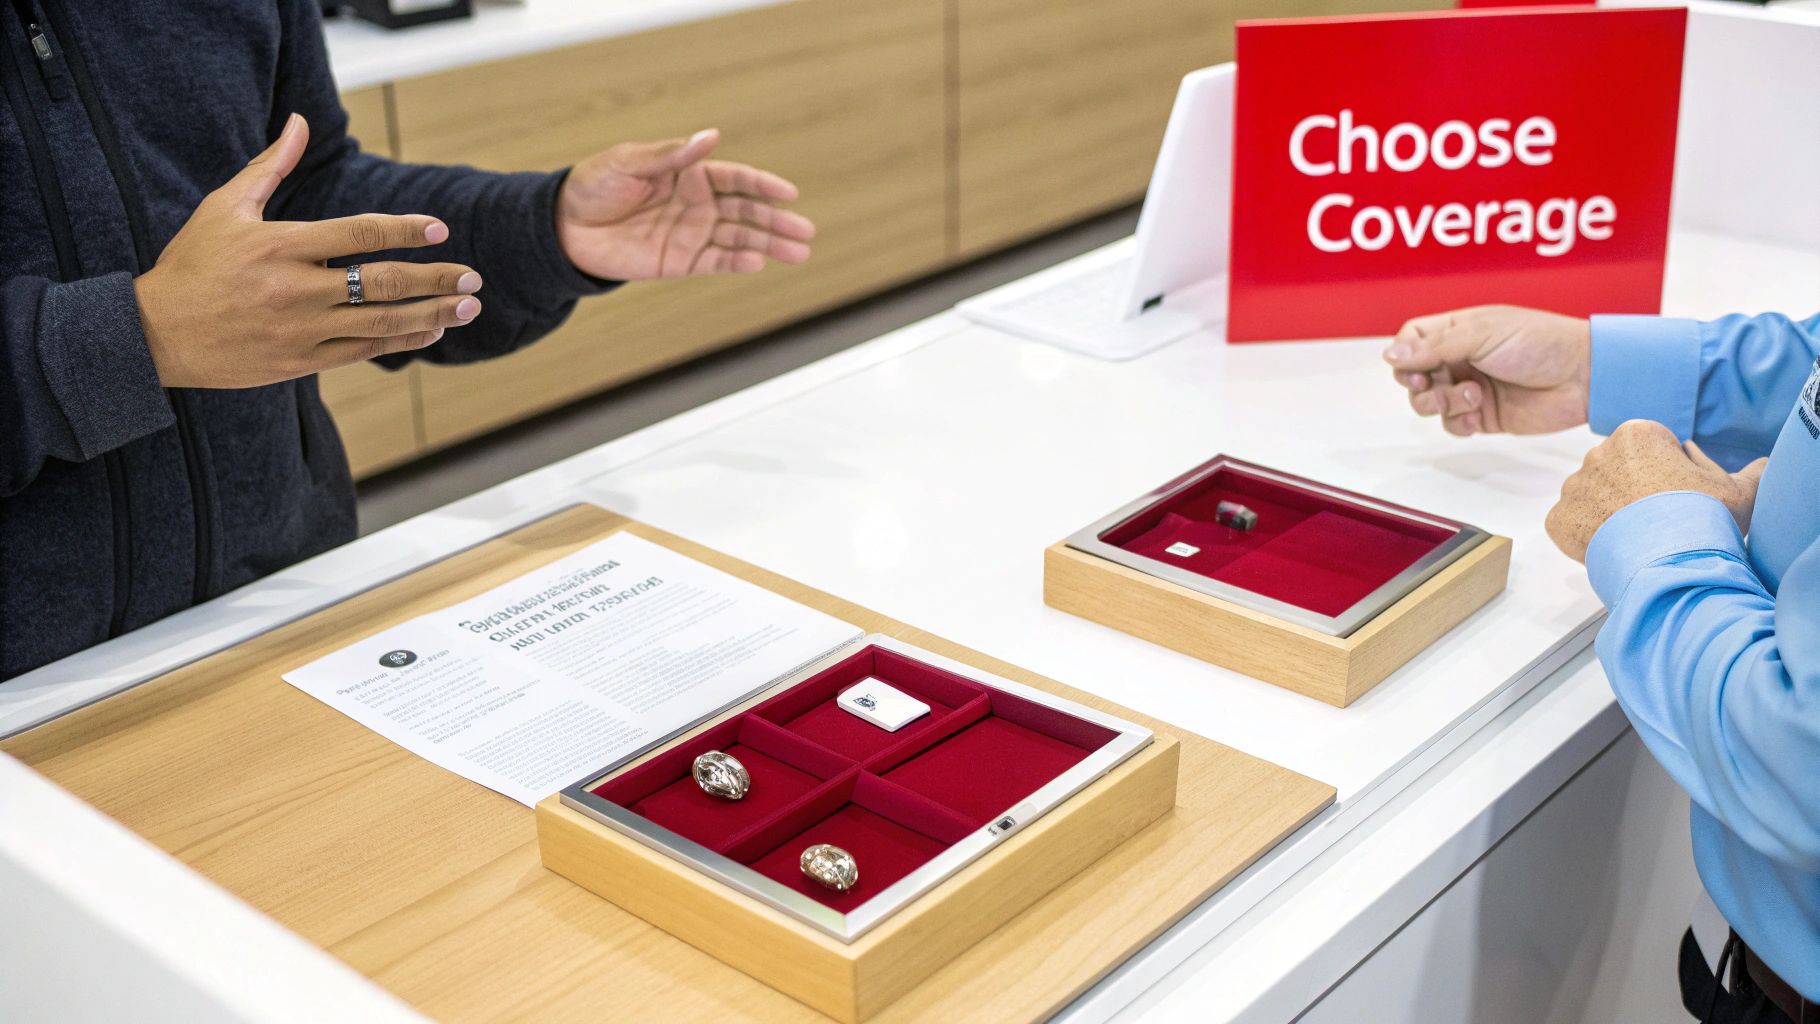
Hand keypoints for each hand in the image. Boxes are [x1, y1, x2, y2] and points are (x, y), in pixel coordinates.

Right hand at [135, 113, 483, 388]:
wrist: (157, 333)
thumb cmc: (193, 264)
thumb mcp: (225, 207)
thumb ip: (270, 166)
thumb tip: (300, 122)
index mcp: (281, 246)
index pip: (358, 233)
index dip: (403, 231)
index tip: (439, 230)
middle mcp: (295, 288)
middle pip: (381, 282)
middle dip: (435, 280)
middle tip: (473, 277)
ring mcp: (301, 329)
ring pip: (381, 322)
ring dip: (432, 314)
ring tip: (467, 307)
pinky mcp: (301, 361)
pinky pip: (363, 350)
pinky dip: (401, 340)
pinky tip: (430, 330)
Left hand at [555, 129, 814, 278]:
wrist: (563, 228)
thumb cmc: (593, 186)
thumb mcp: (629, 162)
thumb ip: (672, 156)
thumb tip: (711, 136)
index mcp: (689, 174)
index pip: (736, 179)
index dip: (763, 186)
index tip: (789, 194)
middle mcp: (697, 204)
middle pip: (747, 212)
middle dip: (777, 221)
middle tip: (806, 232)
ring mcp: (691, 233)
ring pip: (739, 239)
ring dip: (768, 245)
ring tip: (798, 253)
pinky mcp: (680, 262)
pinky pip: (715, 262)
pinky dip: (736, 263)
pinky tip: (757, 263)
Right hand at [1382, 305, 1590, 435]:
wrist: (1583, 377)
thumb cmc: (1539, 343)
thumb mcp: (1481, 335)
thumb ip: (1433, 347)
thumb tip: (1388, 354)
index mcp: (1458, 331)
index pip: (1411, 339)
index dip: (1402, 353)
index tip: (1409, 365)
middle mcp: (1460, 359)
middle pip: (1412, 375)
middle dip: (1417, 383)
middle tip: (1430, 384)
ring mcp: (1470, 388)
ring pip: (1427, 403)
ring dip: (1439, 403)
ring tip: (1470, 396)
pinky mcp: (1484, 416)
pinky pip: (1451, 426)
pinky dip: (1456, 423)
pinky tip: (1476, 414)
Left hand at [1545, 420, 1767, 561]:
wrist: (1669, 560)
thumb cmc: (1703, 519)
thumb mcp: (1740, 491)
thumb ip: (1752, 472)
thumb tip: (1762, 465)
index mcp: (1637, 433)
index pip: (1650, 448)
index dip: (1668, 472)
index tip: (1678, 494)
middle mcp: (1597, 453)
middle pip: (1617, 470)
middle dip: (1634, 490)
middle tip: (1658, 518)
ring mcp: (1574, 486)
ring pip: (1593, 496)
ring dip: (1609, 511)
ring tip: (1637, 535)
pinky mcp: (1558, 518)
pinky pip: (1571, 523)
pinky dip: (1586, 535)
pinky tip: (1614, 546)